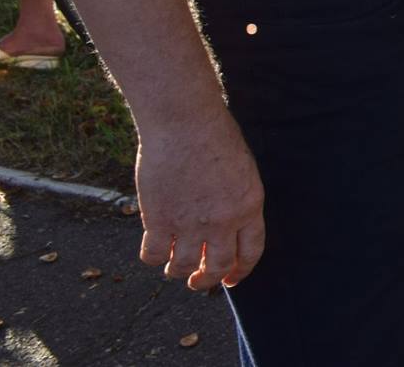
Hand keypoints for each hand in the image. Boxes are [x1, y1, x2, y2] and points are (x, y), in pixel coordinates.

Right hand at [136, 110, 264, 290]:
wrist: (185, 122)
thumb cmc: (214, 136)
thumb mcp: (241, 170)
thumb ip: (236, 200)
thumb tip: (225, 226)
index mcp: (249, 206)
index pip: (250, 251)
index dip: (240, 271)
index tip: (230, 280)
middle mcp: (223, 221)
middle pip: (218, 266)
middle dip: (207, 280)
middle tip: (198, 282)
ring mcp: (191, 223)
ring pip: (185, 267)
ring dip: (179, 272)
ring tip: (175, 269)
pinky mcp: (160, 220)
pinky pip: (154, 255)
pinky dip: (153, 258)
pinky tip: (154, 250)